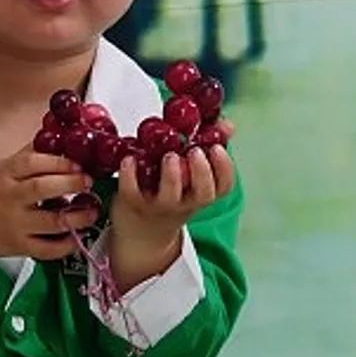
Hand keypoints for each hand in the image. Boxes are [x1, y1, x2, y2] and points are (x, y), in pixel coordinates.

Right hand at [0, 147, 99, 261]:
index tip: (78, 163)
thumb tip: (56, 137)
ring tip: (91, 210)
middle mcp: (10, 198)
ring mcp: (15, 224)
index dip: (59, 161)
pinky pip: (47, 249)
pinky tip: (78, 235)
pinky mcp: (19, 246)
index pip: (33, 162)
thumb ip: (27, 156)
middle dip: (71, 183)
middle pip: (43, 188)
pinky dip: (66, 245)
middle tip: (88, 181)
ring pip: (51, 221)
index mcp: (5, 174)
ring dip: (77, 216)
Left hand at [110, 139, 235, 260]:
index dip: (224, 168)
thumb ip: (206, 147)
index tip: (217, 148)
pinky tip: (130, 158)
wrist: (140, 232)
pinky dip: (130, 174)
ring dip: (171, 175)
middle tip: (195, 151)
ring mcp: (158, 204)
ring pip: (169, 196)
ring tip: (169, 155)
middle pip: (203, 194)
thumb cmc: (169, 196)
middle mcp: (183, 202)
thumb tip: (226, 124)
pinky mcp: (132, 202)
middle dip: (202, 172)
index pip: (223, 186)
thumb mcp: (191, 178)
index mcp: (199, 193)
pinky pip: (131, 190)